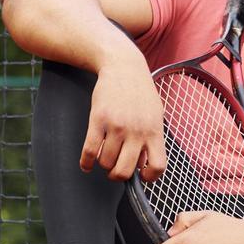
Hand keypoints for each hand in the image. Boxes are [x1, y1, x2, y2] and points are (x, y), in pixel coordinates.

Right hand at [81, 59, 166, 181]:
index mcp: (154, 131)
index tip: (141, 176)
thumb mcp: (155, 115)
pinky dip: (86, 162)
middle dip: (117, 176)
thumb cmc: (140, 93)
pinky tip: (86, 164)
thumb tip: (142, 165)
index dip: (149, 177)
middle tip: (114, 171)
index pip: (158, 166)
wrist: (123, 66)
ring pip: (106, 162)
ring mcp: (117, 126)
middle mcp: (137, 131)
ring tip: (104, 158)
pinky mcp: (98, 119)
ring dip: (103, 164)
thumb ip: (151, 139)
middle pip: (125, 170)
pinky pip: (90, 151)